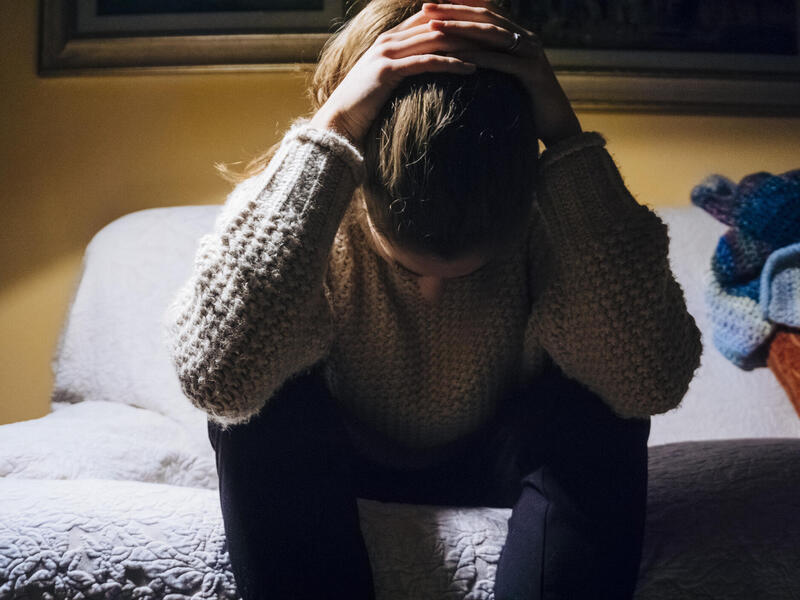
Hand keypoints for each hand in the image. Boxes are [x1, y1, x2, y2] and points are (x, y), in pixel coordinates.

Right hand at [310, 5, 491, 150]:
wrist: (339, 123)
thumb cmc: (364, 108)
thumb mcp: (386, 82)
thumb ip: (405, 69)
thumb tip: (428, 70)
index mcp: (389, 38)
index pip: (430, 18)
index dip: (458, 18)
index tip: (487, 23)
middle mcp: (388, 39)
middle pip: (437, 25)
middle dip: (469, 27)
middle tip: (498, 34)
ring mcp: (386, 52)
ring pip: (435, 39)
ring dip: (466, 43)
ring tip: (493, 50)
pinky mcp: (387, 70)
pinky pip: (426, 62)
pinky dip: (451, 63)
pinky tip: (472, 69)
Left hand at [422, 1, 581, 147]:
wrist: (556, 125)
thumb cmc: (526, 104)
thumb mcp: (505, 78)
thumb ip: (490, 62)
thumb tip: (459, 57)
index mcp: (519, 36)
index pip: (486, 11)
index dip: (459, 5)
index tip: (430, 5)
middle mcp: (527, 39)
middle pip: (486, 17)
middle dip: (454, 11)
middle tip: (425, 8)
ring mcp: (532, 53)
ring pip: (492, 34)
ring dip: (461, 29)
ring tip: (434, 28)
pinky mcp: (533, 73)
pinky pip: (502, 61)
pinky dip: (478, 57)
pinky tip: (455, 57)